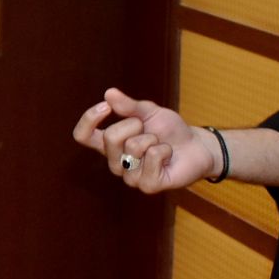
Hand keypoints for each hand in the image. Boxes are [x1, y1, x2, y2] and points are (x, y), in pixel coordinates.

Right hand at [72, 87, 218, 193]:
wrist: (196, 145)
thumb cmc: (169, 130)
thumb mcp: (149, 112)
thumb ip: (129, 105)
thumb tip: (108, 93)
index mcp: (109, 145)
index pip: (83, 135)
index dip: (89, 119)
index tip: (106, 107)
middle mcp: (115, 162)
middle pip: (110, 137)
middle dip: (135, 125)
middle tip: (149, 130)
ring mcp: (130, 177)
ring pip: (133, 147)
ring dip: (153, 139)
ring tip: (160, 145)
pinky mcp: (148, 185)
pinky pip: (152, 157)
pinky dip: (164, 150)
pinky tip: (168, 156)